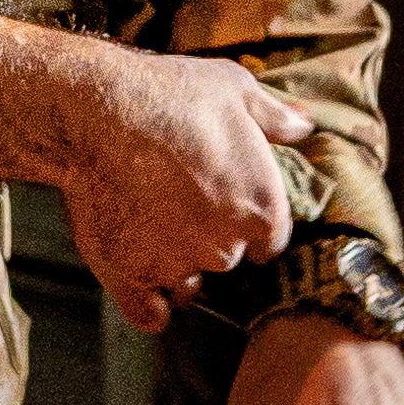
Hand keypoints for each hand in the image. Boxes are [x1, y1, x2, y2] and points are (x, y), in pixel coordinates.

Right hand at [57, 51, 308, 332]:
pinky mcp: (131, 279)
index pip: (271, 240)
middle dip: (211, 238)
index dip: (250, 223)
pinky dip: (147, 303)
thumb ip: (275, 117)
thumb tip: (303, 125)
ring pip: (188, 285)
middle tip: (182, 202)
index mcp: (262, 209)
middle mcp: (226, 248)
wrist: (100, 113)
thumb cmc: (172, 96)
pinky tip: (140, 281)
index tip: (228, 204)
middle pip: (228, 260)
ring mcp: (176, 267)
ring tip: (152, 226)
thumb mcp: (236, 90)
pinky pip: (150, 314)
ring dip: (177, 266)